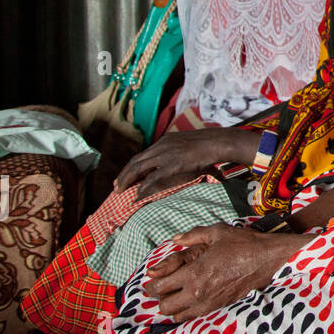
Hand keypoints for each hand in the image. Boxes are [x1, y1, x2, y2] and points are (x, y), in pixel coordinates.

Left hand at [114, 128, 251, 197]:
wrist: (218, 142)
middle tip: (116, 187)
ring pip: (139, 168)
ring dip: (127, 180)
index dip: (130, 167)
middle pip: (136, 161)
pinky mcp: (173, 163)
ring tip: (120, 191)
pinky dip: (144, 186)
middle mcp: (161, 145)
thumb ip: (176, 152)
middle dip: (124, 175)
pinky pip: (154, 176)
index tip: (123, 177)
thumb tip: (171, 164)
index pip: (141, 155)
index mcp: (164, 140)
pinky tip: (138, 193)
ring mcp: (166, 154)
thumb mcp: (186, 145)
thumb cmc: (208, 145)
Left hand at [142, 224, 306, 322]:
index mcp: (194, 272)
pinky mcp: (218, 306)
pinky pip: (193, 315)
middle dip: (159, 299)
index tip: (150, 281)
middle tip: (160, 289)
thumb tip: (176, 239)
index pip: (161, 287)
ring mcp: (208, 302)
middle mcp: (198, 291)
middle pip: (166, 306)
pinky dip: (186, 311)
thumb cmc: (242, 243)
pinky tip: (189, 300)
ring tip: (174, 296)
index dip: (151, 285)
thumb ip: (192, 234)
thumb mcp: (217, 232)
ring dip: (172, 307)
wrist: (266, 259)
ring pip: (178, 315)